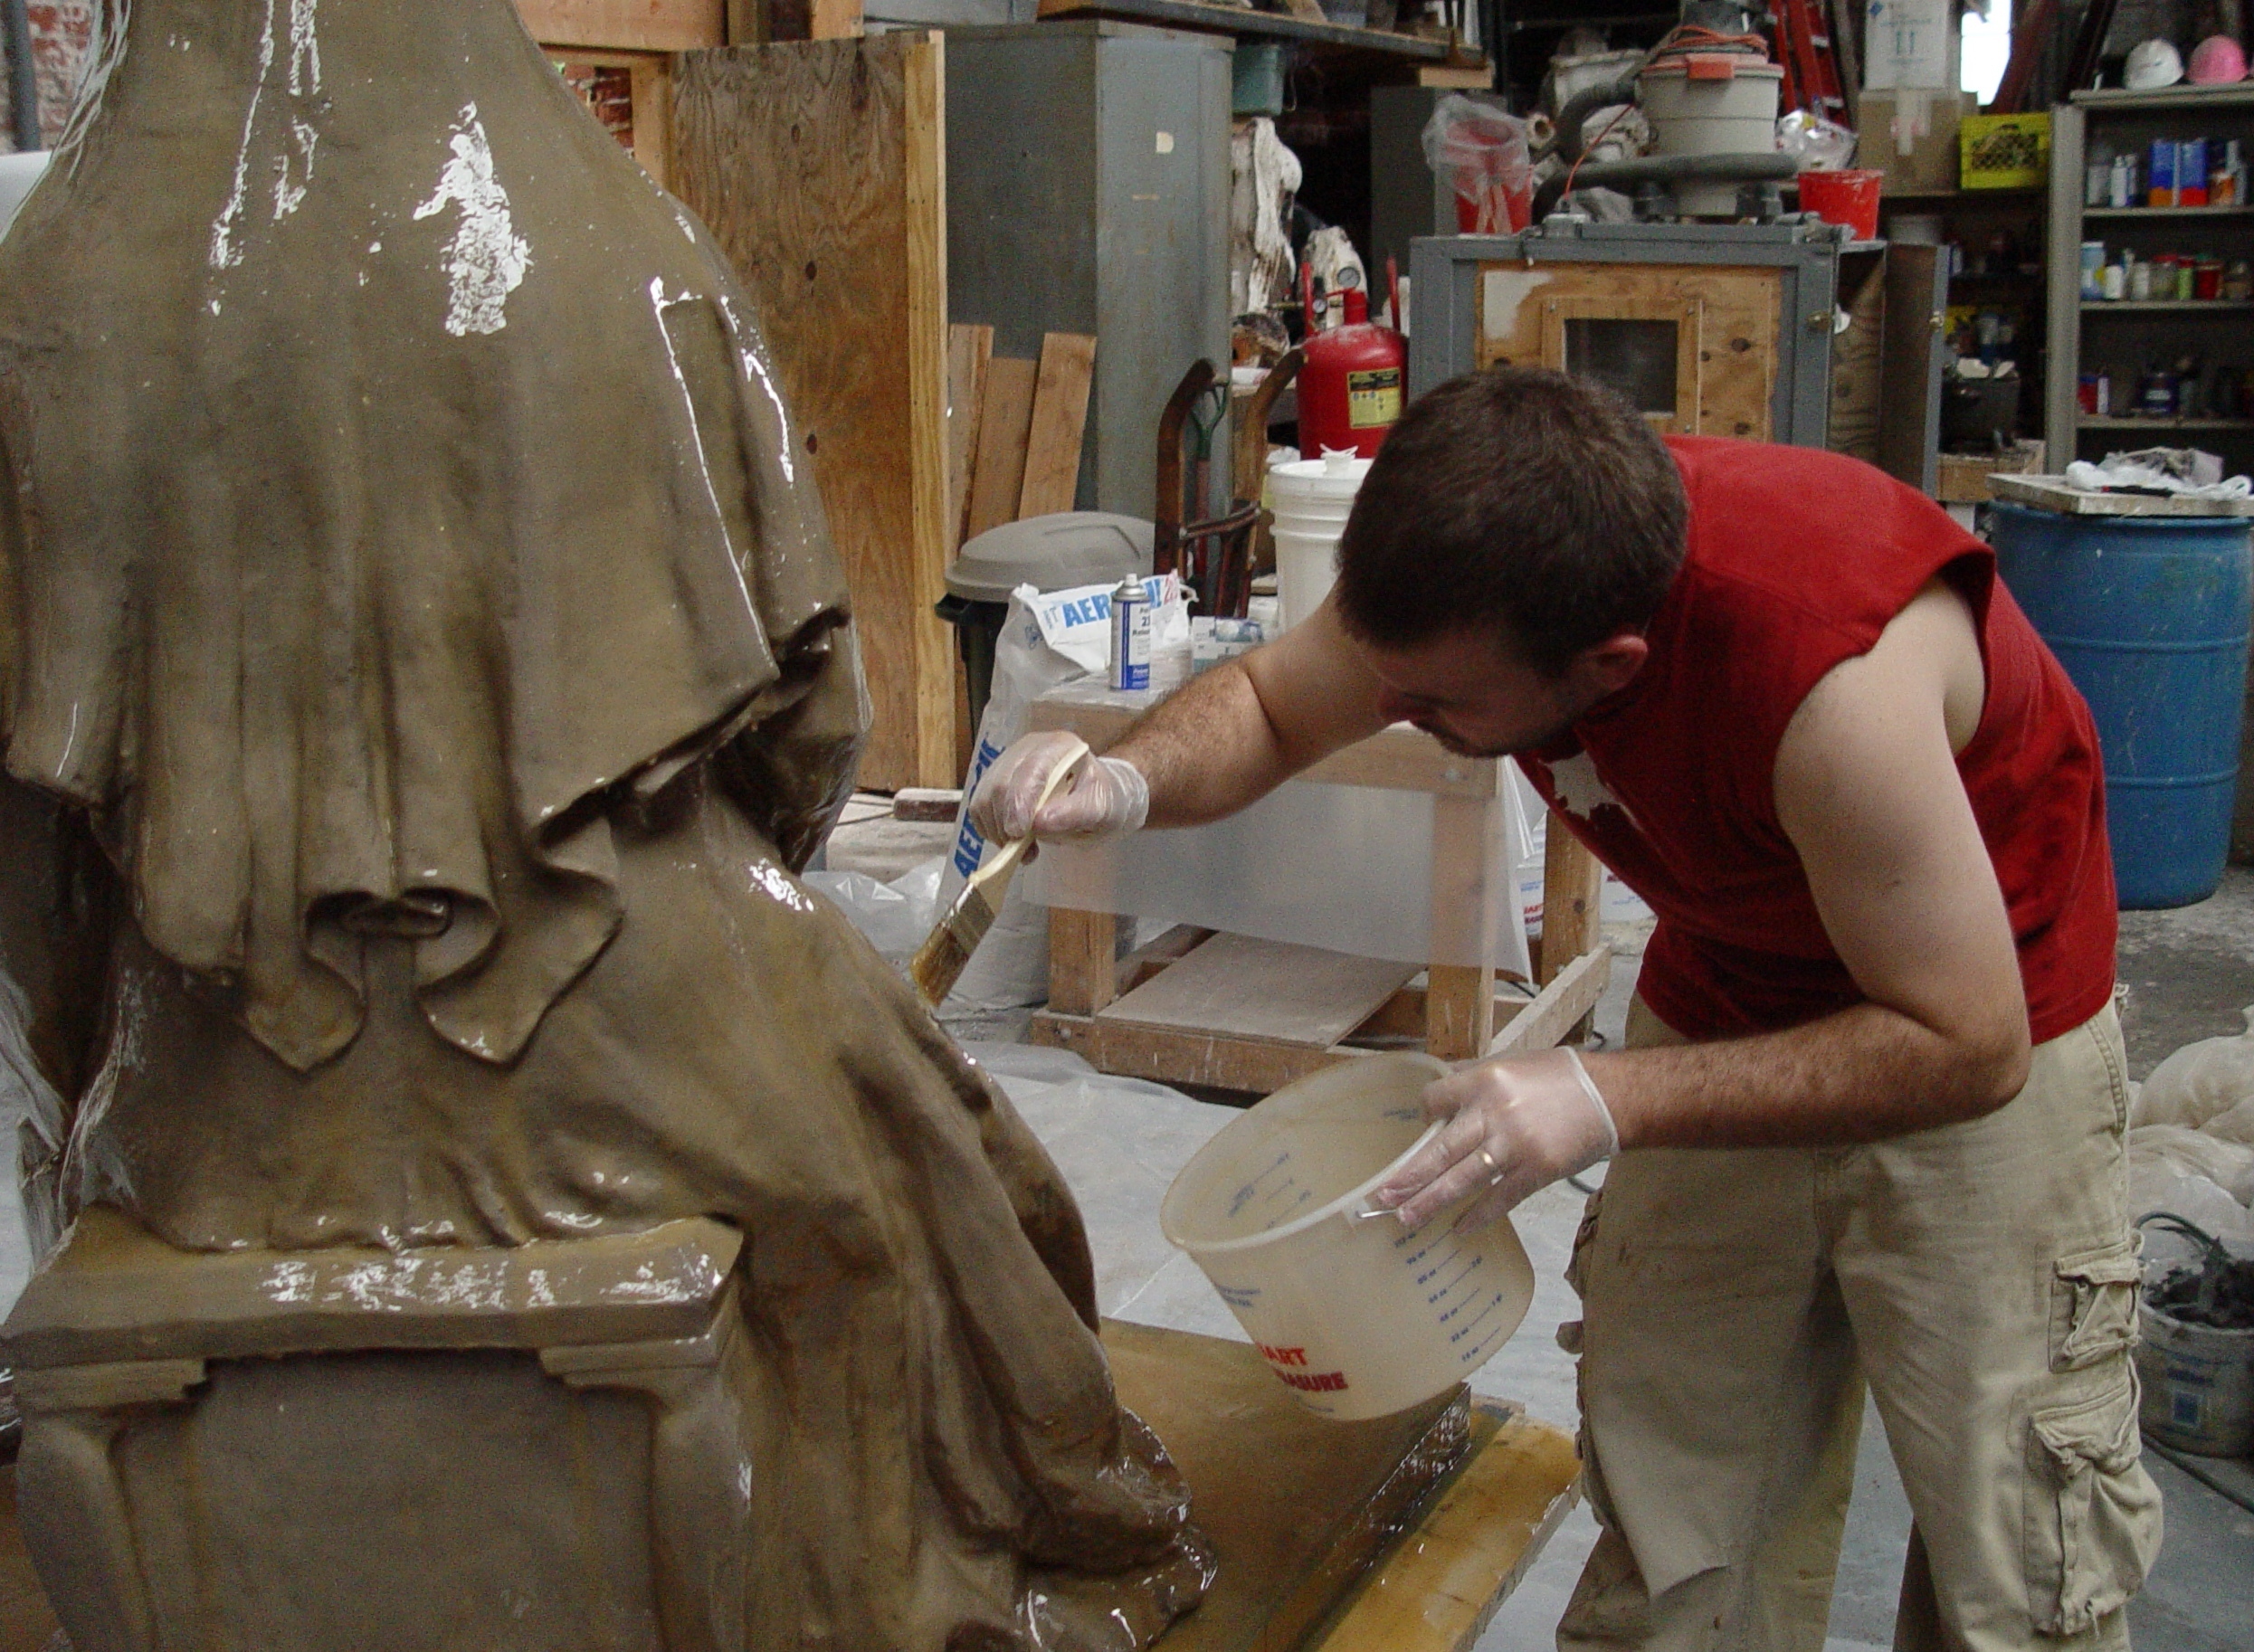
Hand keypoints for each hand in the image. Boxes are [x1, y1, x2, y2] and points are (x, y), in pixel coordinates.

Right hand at [968, 731, 1149, 844]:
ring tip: (1024, 849)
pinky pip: (979, 808)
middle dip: (1007, 822)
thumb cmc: (1101, 799)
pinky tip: (1012, 841)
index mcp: (1060, 747)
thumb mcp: (1101, 809)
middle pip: (1000, 783)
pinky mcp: (995, 781)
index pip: (1031, 769)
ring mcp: (1009, 763)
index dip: (1020, 801)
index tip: (1018, 833)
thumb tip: (1040, 822)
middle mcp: (1029, 748)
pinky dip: (990, 830)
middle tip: (1025, 851)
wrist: (1095, 797)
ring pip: (984, 797)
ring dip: (998, 830)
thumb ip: (1074, 813)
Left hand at [1374, 1048, 1617, 1230]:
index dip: (1424, 1117)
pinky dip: (1477, 1216)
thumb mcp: (1511, 1064)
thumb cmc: (1558, 1077)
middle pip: (1439, 1150)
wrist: (1610, 1096)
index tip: (1422, 1131)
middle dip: (1408, 1177)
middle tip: (1381, 1197)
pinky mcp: (1537, 1171)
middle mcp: (1494, 1113)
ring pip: (1462, 1180)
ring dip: (1431, 1202)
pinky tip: (1458, 1229)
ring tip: (1406, 1219)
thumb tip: (1442, 1095)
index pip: (1434, 1101)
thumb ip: (1475, 1079)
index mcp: (1484, 1080)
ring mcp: (1515, 1145)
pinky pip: (1499, 1199)